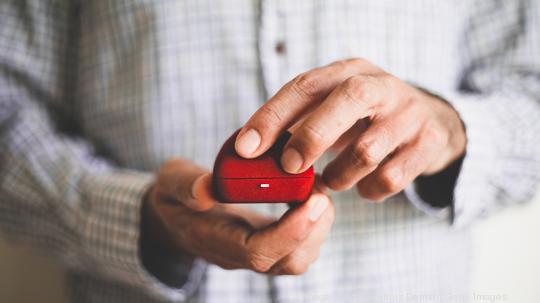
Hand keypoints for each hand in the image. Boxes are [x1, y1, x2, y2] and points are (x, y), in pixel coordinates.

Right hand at [140, 159, 333, 283]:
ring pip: (297, 257)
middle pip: (286, 261)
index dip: (289, 232)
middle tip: (323, 192)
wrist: (176, 213)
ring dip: (317, 226)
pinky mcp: (267, 243)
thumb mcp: (171, 182)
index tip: (313, 201)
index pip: (257, 252)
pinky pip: (298, 245)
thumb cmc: (174, 195)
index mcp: (213, 240)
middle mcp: (237, 255)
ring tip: (319, 190)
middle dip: (313, 229)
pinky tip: (310, 194)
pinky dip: (312, 222)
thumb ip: (186, 186)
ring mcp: (254, 252)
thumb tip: (206, 189)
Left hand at [235, 58, 465, 200]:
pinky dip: (368, 190)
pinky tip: (363, 186)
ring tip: (331, 180)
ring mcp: (409, 114)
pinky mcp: (428, 143)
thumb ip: (296, 123)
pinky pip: (390, 178)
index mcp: (348, 71)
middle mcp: (381, 85)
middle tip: (289, 167)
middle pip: (347, 100)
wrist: (431, 121)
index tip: (246, 147)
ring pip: (367, 150)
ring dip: (339, 175)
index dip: (272, 116)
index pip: (305, 86)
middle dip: (311, 137)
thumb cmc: (365, 117)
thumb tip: (249, 152)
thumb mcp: (333, 107)